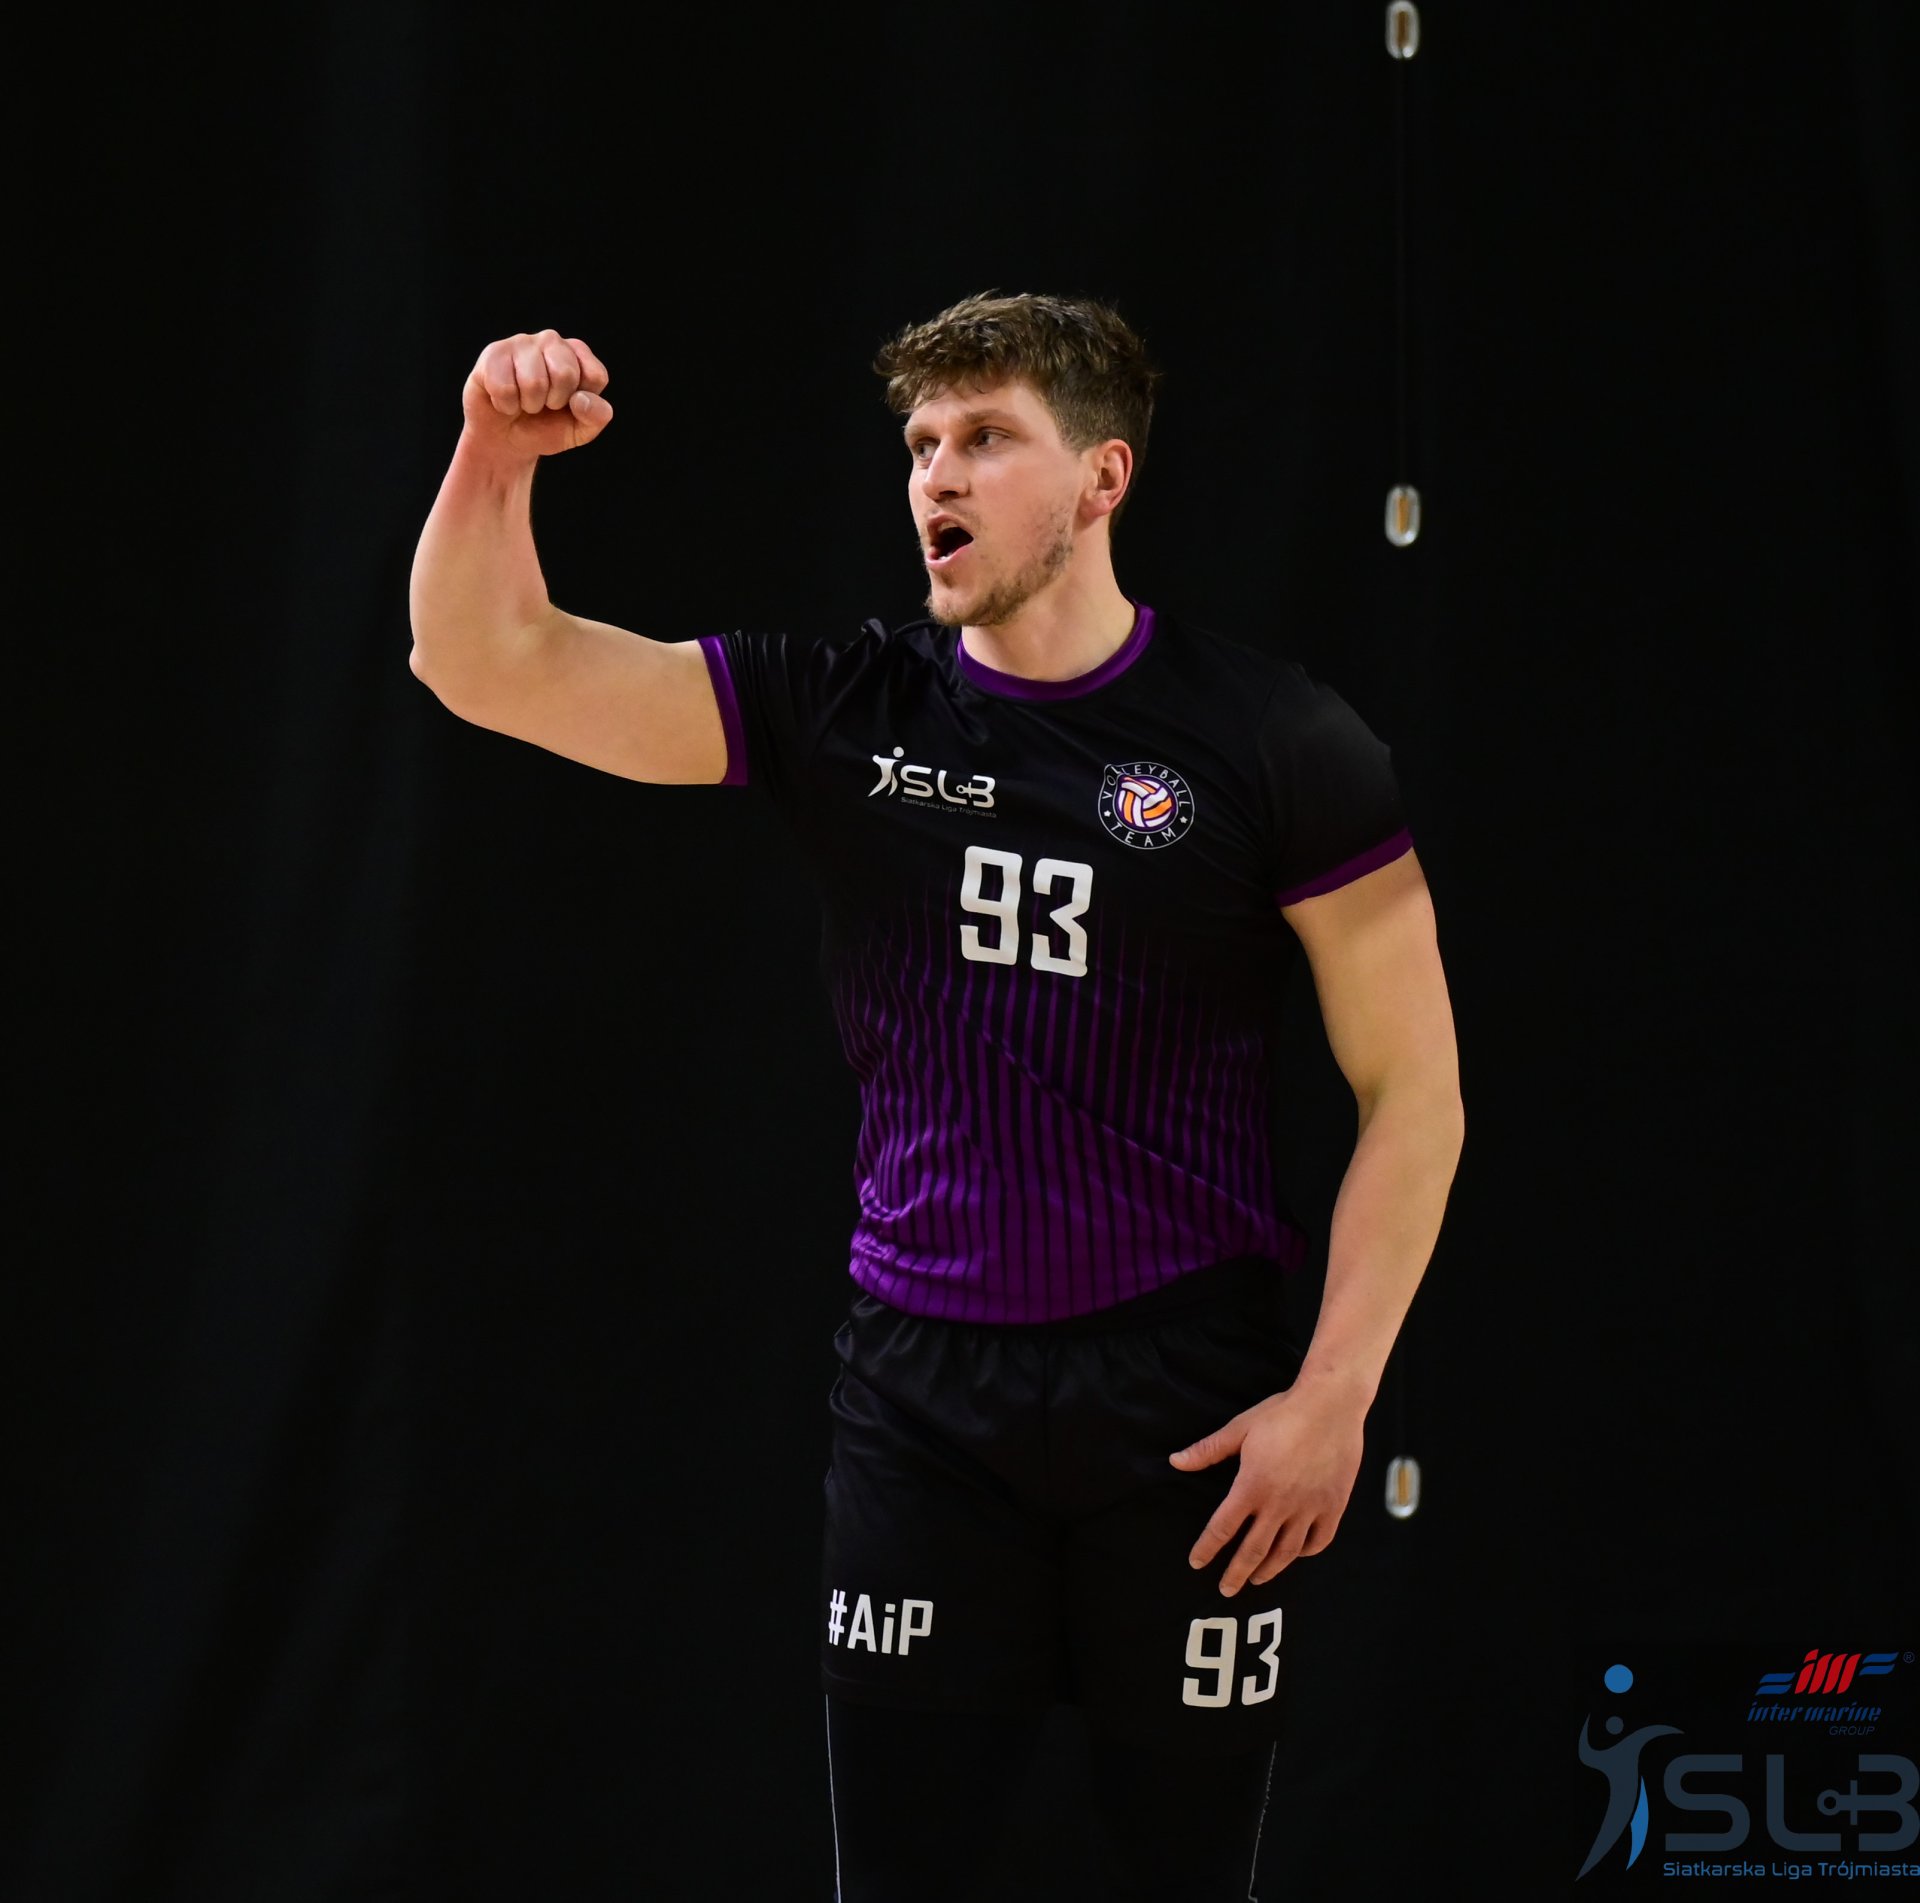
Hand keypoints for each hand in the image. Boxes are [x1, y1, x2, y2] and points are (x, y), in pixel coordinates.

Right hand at [461, 328, 612, 458]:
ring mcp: (521, 342)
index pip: (595, 376)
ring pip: (534, 382)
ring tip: (523, 402)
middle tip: (543, 405)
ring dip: (528, 405)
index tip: (568, 406)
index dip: (581, 403)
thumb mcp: (579, 430)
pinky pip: (505, 387)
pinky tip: (504, 399)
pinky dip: (505, 405)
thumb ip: (596, 416)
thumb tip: (581, 399)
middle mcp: (551, 341)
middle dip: (554, 402)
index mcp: (577, 354)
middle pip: (565, 374)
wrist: (504, 438)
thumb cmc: (544, 427)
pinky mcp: (494, 353)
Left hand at [1168, 1381, 1366, 1595]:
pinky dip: (1305, 1552)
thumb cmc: (1282, 1413)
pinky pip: (1319, 1541)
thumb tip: (1176, 1461)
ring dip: (1269, 1569)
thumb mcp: (1240, 1428)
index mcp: (1253, 1486)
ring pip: (1287, 1552)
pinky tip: (1296, 1554)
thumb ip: (1208, 1450)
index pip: (1223, 1528)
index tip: (1197, 1563)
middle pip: (1253, 1550)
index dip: (1207, 1548)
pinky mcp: (1333, 1506)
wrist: (1331, 1404)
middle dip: (1237, 1573)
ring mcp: (1309, 1508)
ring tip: (1257, 1579)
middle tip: (1225, 1590)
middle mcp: (1280, 1504)